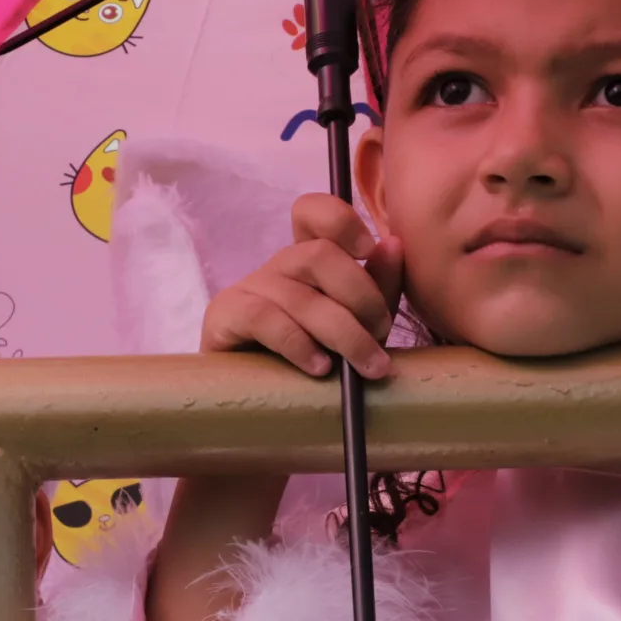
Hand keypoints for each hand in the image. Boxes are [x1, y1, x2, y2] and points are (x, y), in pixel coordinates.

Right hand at [202, 194, 403, 379]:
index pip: (313, 213)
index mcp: (310, 260)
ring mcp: (249, 288)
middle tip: (381, 333)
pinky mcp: (225, 317)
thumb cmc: (319, 362)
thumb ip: (379, 287)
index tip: (369, 249)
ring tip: (366, 366)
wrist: (268, 406)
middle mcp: (279, 267)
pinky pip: (265, 319)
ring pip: (301, 296)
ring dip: (344, 333)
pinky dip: (300, 344)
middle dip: (360, 296)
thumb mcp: (360, 325)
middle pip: (318, 254)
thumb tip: (394, 244)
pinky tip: (320, 368)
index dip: (341, 221)